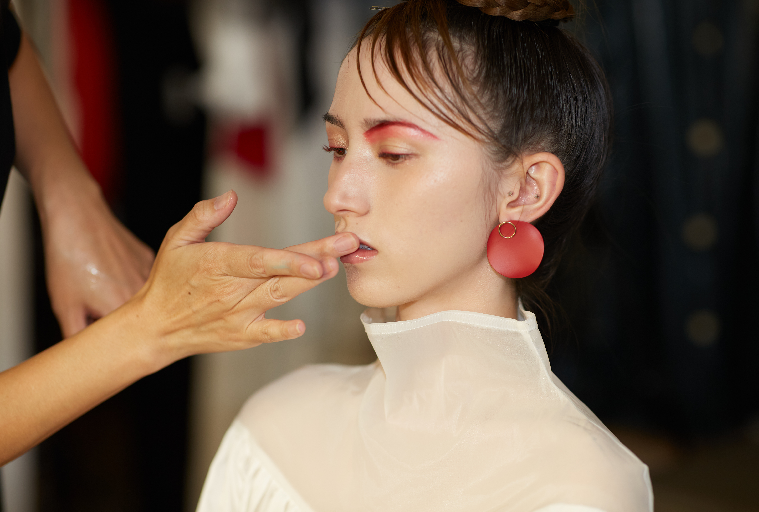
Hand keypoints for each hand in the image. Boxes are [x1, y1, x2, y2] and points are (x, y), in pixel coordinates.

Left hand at [42, 188, 153, 337]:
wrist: (78, 219)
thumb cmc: (70, 257)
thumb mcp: (66, 306)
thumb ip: (78, 336)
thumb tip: (85, 358)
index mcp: (126, 309)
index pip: (133, 340)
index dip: (122, 345)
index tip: (115, 348)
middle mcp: (146, 293)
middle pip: (142, 321)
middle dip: (127, 326)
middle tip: (103, 318)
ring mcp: (152, 274)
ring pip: (146, 301)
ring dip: (133, 304)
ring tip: (104, 293)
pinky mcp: (150, 259)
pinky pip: (147, 280)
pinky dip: (132, 283)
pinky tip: (112, 275)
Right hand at [129, 190, 358, 366]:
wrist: (154, 327)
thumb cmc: (170, 279)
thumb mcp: (176, 239)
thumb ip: (203, 216)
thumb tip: (231, 196)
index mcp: (217, 264)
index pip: (259, 261)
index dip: (290, 259)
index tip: (319, 254)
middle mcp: (230, 290)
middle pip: (279, 275)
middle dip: (317, 260)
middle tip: (346, 246)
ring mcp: (237, 315)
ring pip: (279, 297)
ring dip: (307, 285)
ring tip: (335, 268)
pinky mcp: (241, 334)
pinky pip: (265, 333)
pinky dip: (282, 331)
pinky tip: (301, 327)